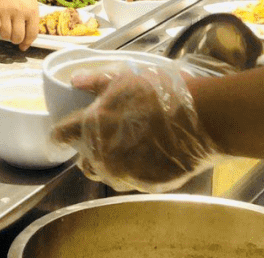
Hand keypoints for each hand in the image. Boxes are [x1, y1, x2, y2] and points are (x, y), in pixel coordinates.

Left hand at [52, 63, 218, 192]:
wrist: (203, 119)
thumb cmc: (164, 93)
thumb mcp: (127, 78)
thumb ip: (97, 82)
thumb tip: (75, 80)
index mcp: (94, 125)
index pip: (61, 135)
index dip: (60, 133)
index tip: (63, 132)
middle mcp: (104, 154)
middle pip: (83, 160)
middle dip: (88, 151)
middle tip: (106, 136)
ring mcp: (125, 173)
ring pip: (106, 173)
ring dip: (111, 162)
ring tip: (132, 144)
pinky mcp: (146, 185)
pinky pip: (132, 180)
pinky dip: (135, 169)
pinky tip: (150, 154)